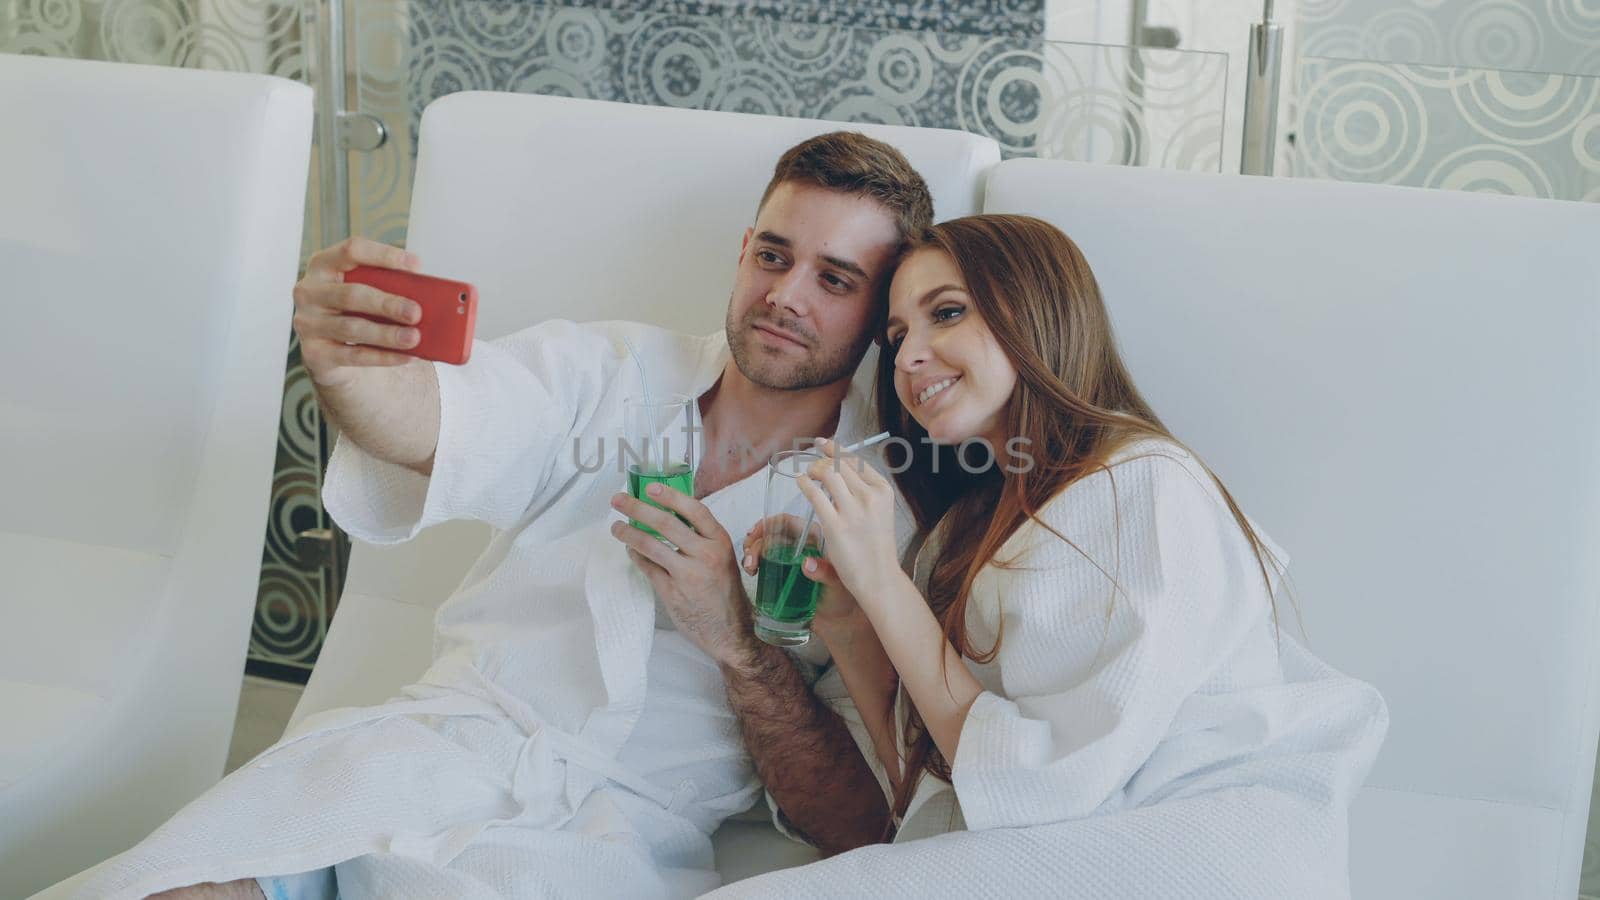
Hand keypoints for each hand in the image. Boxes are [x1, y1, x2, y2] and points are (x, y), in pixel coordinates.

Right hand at [293, 237, 425, 386]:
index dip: (384, 255)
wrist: (331, 350)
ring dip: (387, 334)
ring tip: (415, 338)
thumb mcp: (369, 292)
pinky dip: (383, 356)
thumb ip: (390, 288)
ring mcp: (307, 323)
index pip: (352, 251)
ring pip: (352, 328)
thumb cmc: (357, 310)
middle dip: (387, 304)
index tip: (416, 265)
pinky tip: (407, 356)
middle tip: (416, 312)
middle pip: (351, 294)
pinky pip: (353, 356)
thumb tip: (429, 297)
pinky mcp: (314, 353)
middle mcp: (309, 291)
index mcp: (324, 264)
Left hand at [609, 484, 756, 668]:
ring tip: (616, 527)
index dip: (671, 496)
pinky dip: (636, 556)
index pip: (695, 510)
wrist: (732, 631)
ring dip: (628, 533)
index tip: (650, 487)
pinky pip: (648, 568)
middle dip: (638, 508)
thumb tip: (669, 515)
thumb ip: (701, 539)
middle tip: (618, 500)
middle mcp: (706, 555)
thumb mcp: (723, 559)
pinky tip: (631, 550)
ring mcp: (688, 575)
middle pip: (667, 524)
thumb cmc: (725, 592)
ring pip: (651, 546)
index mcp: (720, 542)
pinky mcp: (672, 593)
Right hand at [741, 515, 861, 629]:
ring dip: (751, 554)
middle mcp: (799, 546)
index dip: (768, 523)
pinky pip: (764, 564)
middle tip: (751, 561)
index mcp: (815, 539)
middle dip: (755, 543)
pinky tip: (752, 572)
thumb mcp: (837, 584)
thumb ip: (826, 573)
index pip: (787, 522)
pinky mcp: (782, 576)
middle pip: (771, 534)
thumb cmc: (843, 599)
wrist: (838, 621)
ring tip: (751, 568)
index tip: (754, 533)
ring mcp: (789, 561)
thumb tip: (807, 564)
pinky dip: (753, 564)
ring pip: (764, 548)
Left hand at [794, 438, 901, 605]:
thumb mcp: (879, 513)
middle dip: (823, 457)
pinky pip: (815, 495)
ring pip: (828, 473)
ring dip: (814, 468)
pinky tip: (801, 482)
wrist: (879, 577)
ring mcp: (853, 511)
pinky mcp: (835, 526)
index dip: (837, 449)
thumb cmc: (876, 547)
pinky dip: (805, 484)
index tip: (825, 443)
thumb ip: (863, 492)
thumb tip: (838, 471)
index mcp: (883, 491)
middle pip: (841, 464)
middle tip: (812, 460)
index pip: (857, 461)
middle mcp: (870, 497)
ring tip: (807, 473)